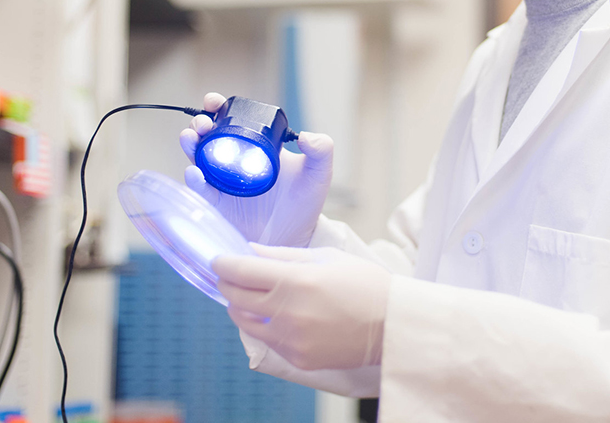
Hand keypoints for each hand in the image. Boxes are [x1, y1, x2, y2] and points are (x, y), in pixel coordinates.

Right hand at [179, 92, 332, 245]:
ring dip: (190, 144)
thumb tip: (307, 136)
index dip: (219, 107)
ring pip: (197, 156)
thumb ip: (321, 151)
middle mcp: (234, 159)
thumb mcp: (318, 174)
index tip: (215, 102)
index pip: (233, 119)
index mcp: (256, 145)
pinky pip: (200, 188)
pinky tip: (195, 172)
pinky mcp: (216, 203)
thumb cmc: (304, 205)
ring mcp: (222, 180)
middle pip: (208, 134)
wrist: (294, 238)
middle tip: (203, 123)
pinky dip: (193, 178)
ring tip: (191, 139)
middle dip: (199, 123)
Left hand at [214, 245, 390, 370]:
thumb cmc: (364, 284)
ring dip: (240, 307)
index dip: (223, 264)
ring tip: (250, 296)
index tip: (218, 259)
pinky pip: (267, 340)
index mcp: (296, 280)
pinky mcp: (297, 358)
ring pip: (244, 322)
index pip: (241, 272)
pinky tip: (274, 315)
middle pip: (235, 297)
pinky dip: (263, 325)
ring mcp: (291, 339)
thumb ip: (283, 255)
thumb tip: (251, 251)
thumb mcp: (326, 257)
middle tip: (230, 275)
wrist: (391, 324)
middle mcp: (288, 312)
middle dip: (227, 283)